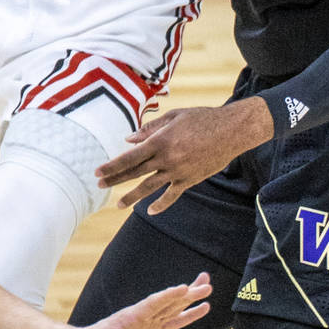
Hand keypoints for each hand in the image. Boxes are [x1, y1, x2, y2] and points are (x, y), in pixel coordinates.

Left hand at [67, 273, 212, 328]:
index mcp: (129, 318)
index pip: (152, 304)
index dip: (168, 296)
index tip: (185, 287)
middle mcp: (141, 317)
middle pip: (168, 302)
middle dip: (187, 293)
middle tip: (207, 283)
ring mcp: (148, 324)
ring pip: (173, 308)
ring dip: (190, 298)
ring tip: (208, 286)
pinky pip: (172, 323)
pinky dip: (187, 316)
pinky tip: (200, 309)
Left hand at [97, 98, 273, 213]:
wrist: (231, 131)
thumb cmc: (201, 118)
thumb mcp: (174, 117)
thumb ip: (150, 129)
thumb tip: (129, 139)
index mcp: (160, 141)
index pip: (130, 156)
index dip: (113, 165)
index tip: (97, 171)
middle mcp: (167, 158)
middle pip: (135, 172)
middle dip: (115, 179)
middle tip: (99, 184)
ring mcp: (178, 171)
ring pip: (150, 187)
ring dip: (132, 196)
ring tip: (117, 204)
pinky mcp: (190, 180)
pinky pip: (172, 195)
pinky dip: (161, 204)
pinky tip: (150, 211)